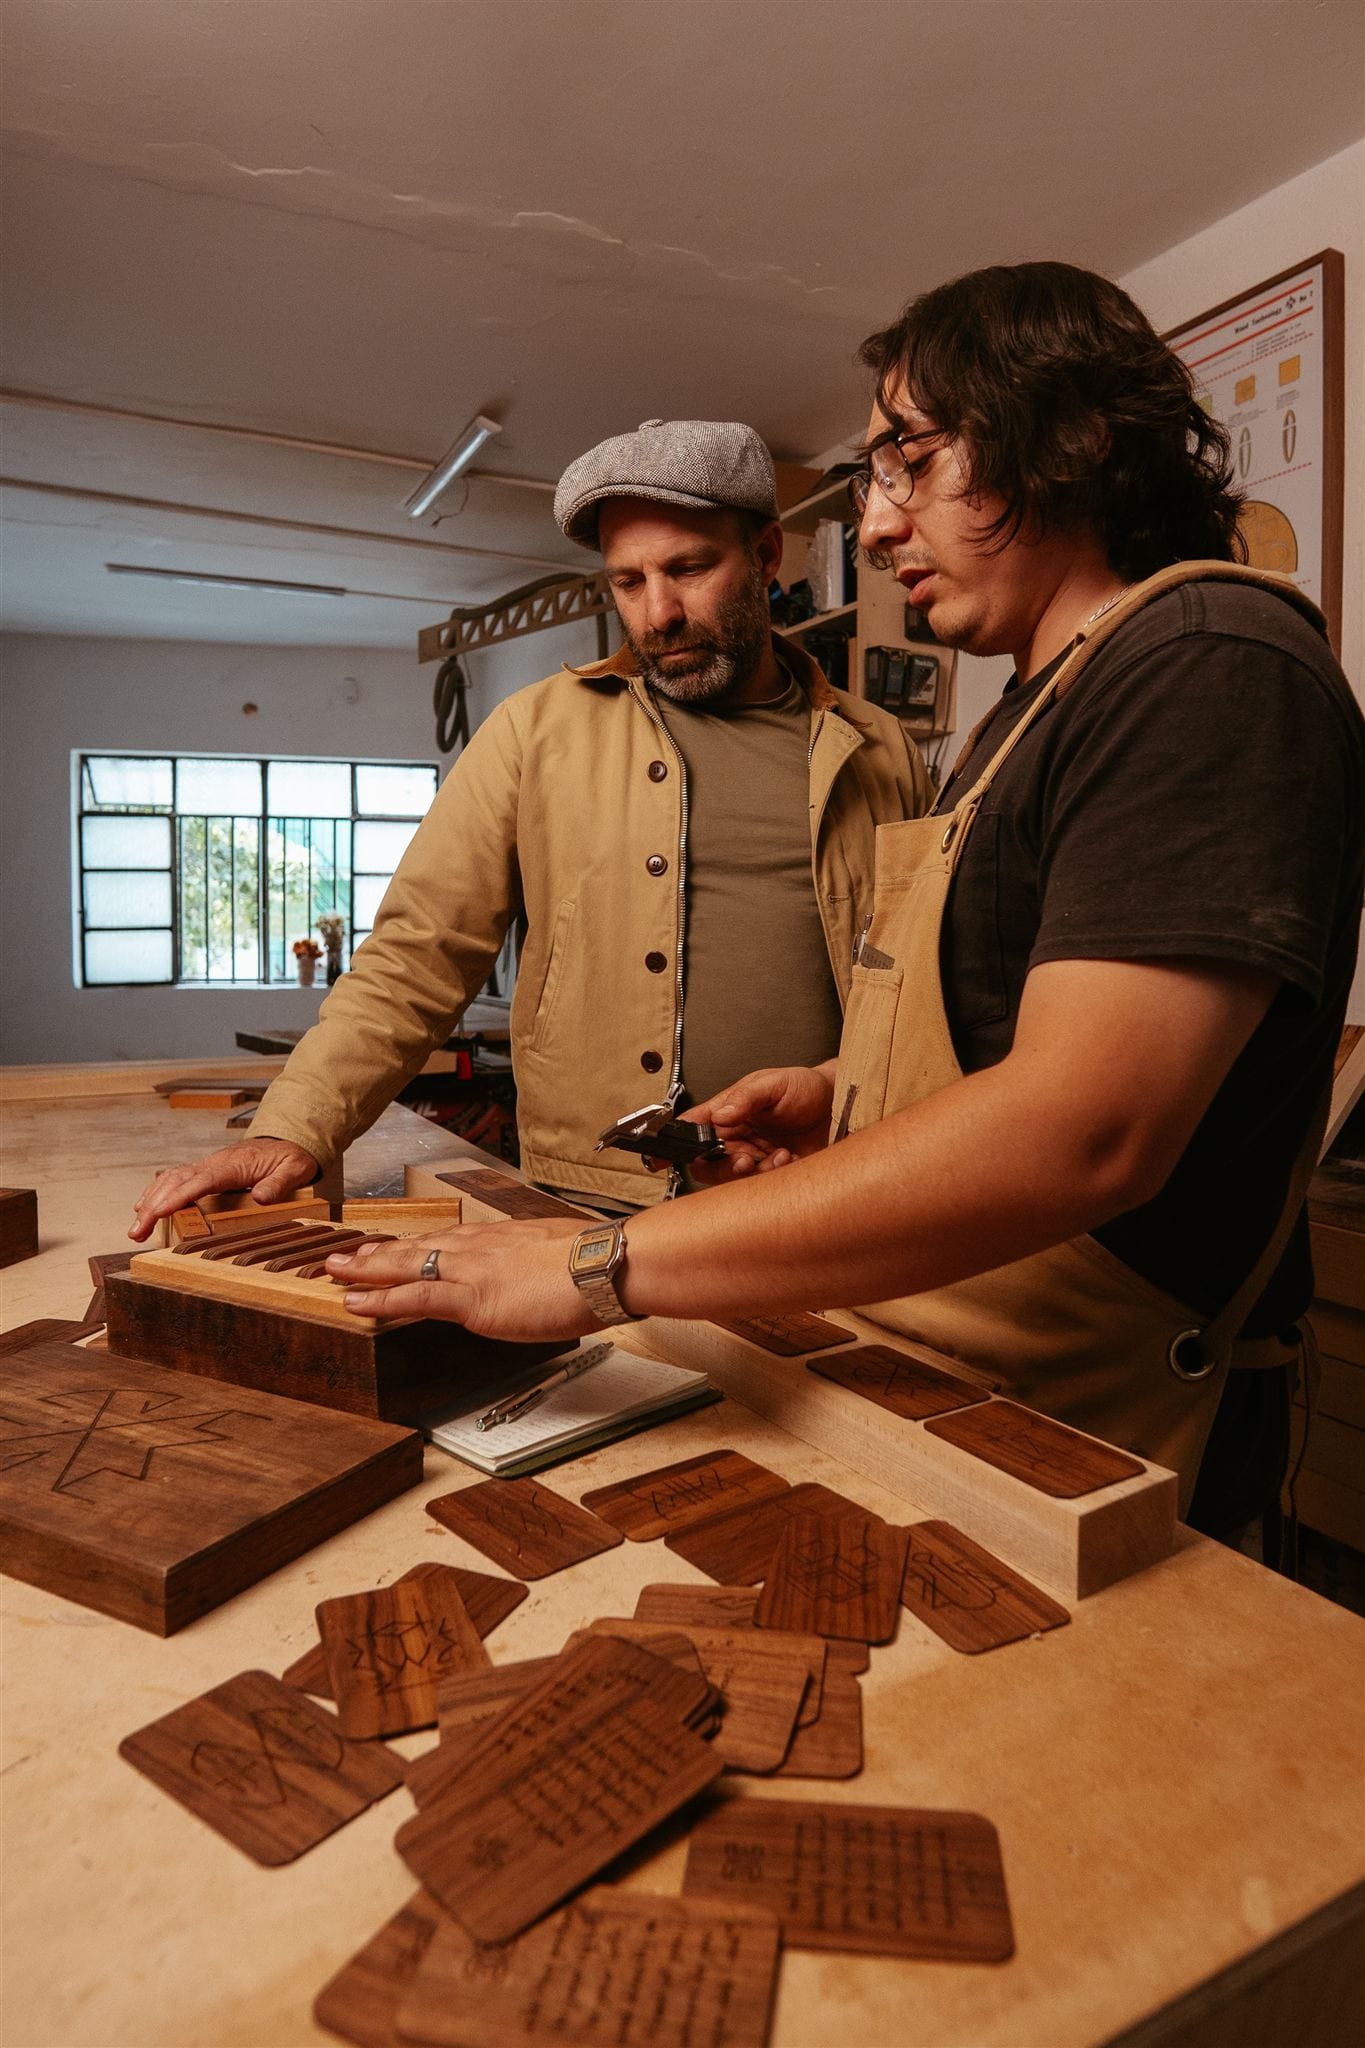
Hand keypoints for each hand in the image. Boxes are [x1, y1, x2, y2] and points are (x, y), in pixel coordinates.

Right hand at [128, 1138, 320, 1241]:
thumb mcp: (296, 1169)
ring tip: (135, 1229)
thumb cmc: (289, 1157)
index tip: (158, 1213)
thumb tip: (262, 1198)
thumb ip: (280, 1183)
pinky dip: (157, 1193)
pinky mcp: (204, 1172)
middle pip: (177, 1182)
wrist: (286, 1141)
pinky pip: (176, 1180)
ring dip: (149, 1202)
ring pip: (171, 1180)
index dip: (179, 1197)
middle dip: (153, 1206)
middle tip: (136, 1232)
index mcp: (234, 1164)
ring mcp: (207, 1167)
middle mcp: (214, 1163)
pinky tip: (144, 1209)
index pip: (201, 1181)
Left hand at [326, 1219, 600, 1342]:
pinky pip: (413, 1298)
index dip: (415, 1245)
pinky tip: (354, 1303)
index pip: (446, 1241)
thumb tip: (535, 1275)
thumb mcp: (559, 1256)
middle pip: (416, 1247)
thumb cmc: (595, 1264)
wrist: (605, 1265)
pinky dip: (379, 1300)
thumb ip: (535, 1266)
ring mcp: (470, 1271)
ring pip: (405, 1266)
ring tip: (334, 1273)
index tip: (393, 1246)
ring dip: (366, 1270)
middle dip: (377, 1253)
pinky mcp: (470, 1299)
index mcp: (499, 1239)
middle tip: (344, 1256)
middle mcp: (477, 1248)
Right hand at [683, 1065, 835, 1182]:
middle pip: (707, 1164)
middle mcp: (736, 1137)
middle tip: (745, 1161)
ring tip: (781, 1154)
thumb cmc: (805, 1088)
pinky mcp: (775, 1173)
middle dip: (722, 1168)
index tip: (663, 1156)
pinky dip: (776, 1177)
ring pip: (735, 1180)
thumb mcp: (774, 1083)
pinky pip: (763, 1187)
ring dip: (758, 1172)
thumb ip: (746, 1097)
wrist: (840, 1105)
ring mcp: (755, 1157)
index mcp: (727, 1112)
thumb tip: (720, 1114)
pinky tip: (792, 1158)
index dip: (674, 1142)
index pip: (692, 1127)